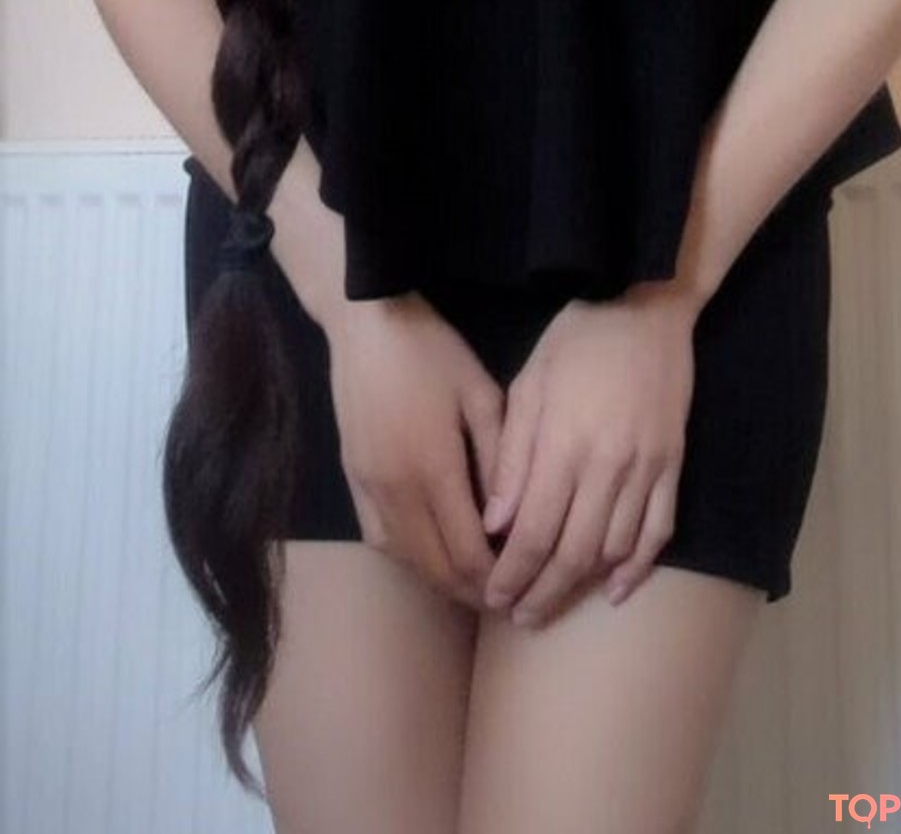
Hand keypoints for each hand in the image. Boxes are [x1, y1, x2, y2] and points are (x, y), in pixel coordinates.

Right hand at [325, 292, 506, 611]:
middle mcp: (396, 490)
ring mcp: (368, 488)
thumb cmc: (433, 351)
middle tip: (505, 601)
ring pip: (407, 558)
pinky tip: (429, 555)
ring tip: (473, 584)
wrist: (366, 325)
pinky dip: (409, 557)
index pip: (468, 551)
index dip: (495, 579)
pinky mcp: (352, 480)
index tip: (522, 590)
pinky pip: (380, 539)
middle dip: (471, 591)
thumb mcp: (481, 393)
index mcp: (434, 468)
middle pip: (436, 566)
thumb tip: (512, 518)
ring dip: (440, 578)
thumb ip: (500, 459)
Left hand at [480, 284, 696, 626]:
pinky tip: (615, 589)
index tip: (493, 597)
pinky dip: (637, 568)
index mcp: (564, 444)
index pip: (534, 532)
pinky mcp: (672, 465)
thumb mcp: (528, 384)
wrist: (646, 308)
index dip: (512, 574)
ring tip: (554, 602)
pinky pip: (658, 530)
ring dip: (582, 585)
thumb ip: (512, 456)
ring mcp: (646, 468)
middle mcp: (608, 466)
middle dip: (542, 593)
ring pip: (613, 549)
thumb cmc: (576, 340)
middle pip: (573, 553)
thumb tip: (495, 523)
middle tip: (519, 617)